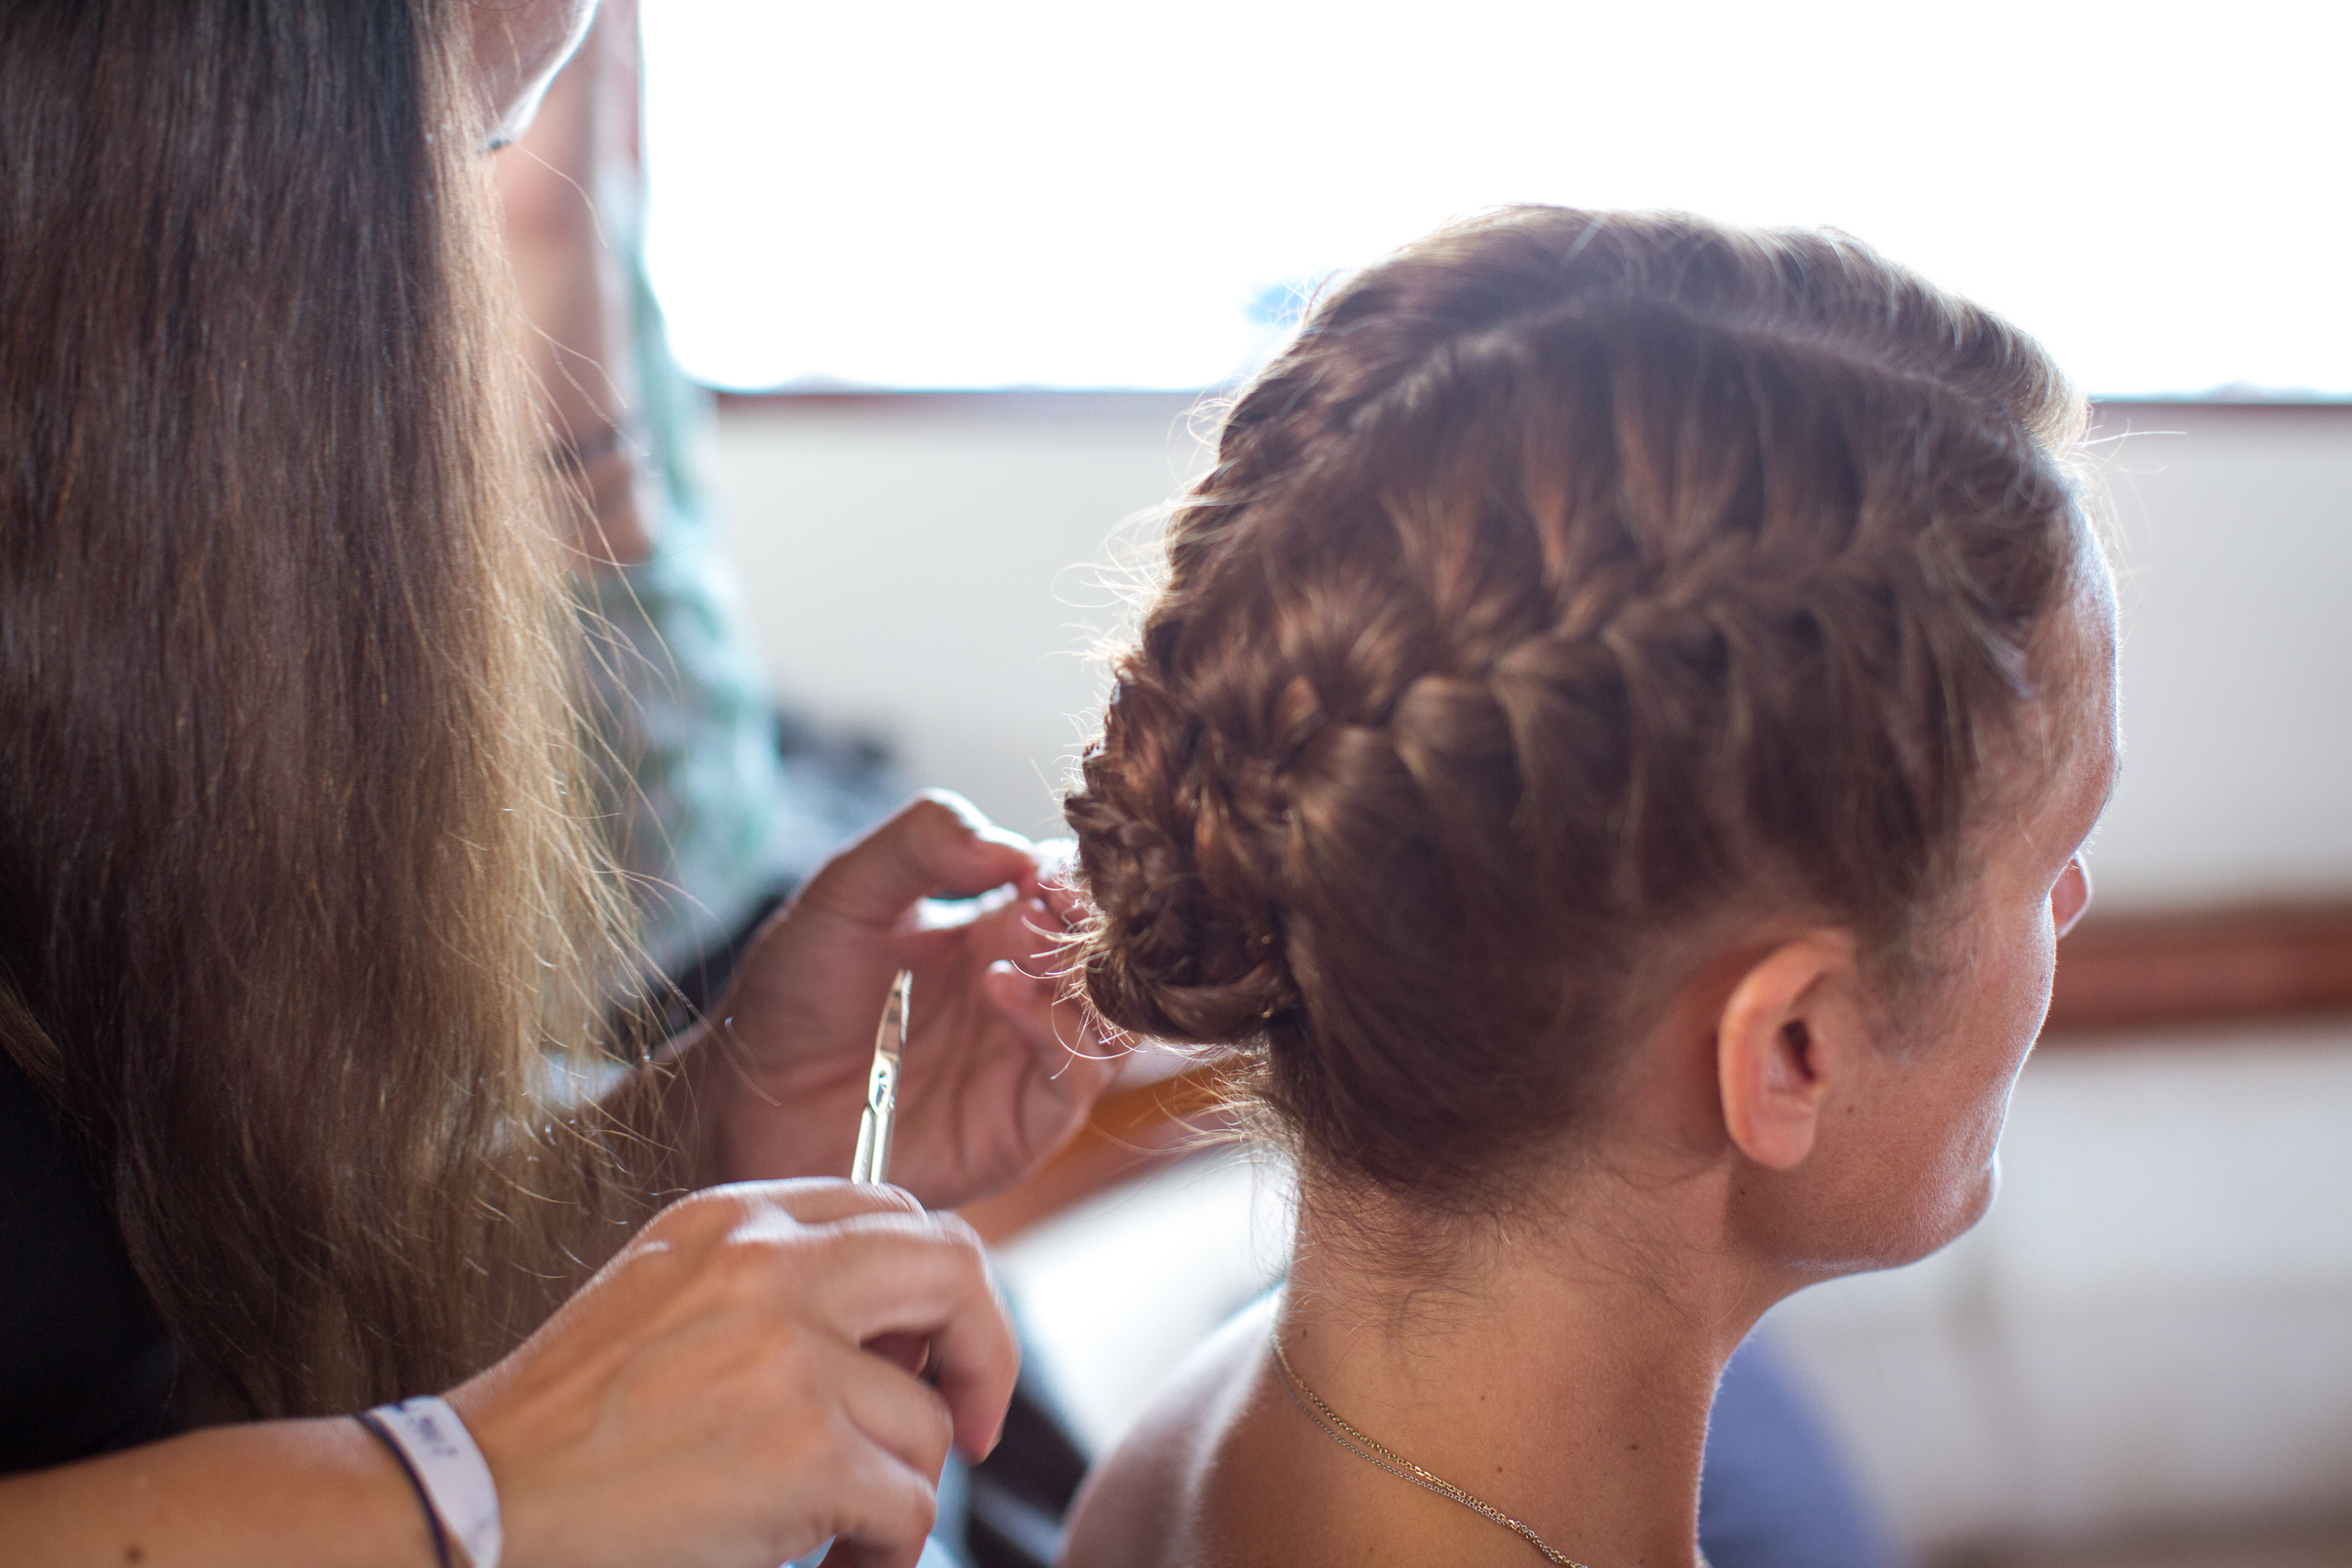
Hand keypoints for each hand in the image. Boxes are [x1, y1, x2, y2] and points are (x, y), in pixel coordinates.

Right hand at [451, 1181, 1016, 1567]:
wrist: (474, 1505)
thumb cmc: (567, 1429)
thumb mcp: (670, 1301)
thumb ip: (777, 1287)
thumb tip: (906, 1338)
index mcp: (733, 1216)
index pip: (895, 1212)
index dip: (940, 1289)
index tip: (936, 1358)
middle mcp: (770, 1262)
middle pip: (953, 1268)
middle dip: (986, 1351)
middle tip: (974, 1424)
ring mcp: (792, 1353)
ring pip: (928, 1418)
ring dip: (904, 1490)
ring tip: (842, 1532)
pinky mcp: (805, 1449)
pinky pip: (908, 1501)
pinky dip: (886, 1548)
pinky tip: (835, 1561)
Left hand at [687, 791, 1121, 1209]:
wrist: (745, 1101)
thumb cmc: (791, 996)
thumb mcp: (844, 893)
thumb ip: (920, 845)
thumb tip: (1014, 846)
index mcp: (996, 924)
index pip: (1078, 887)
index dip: (1075, 872)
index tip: (1041, 864)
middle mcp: (1028, 989)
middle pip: (1110, 950)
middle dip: (1087, 922)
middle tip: (1041, 902)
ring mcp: (1031, 1057)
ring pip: (1116, 1014)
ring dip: (1081, 974)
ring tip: (1017, 950)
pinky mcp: (1024, 1124)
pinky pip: (1078, 1079)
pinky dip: (1056, 1029)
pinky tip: (1001, 991)